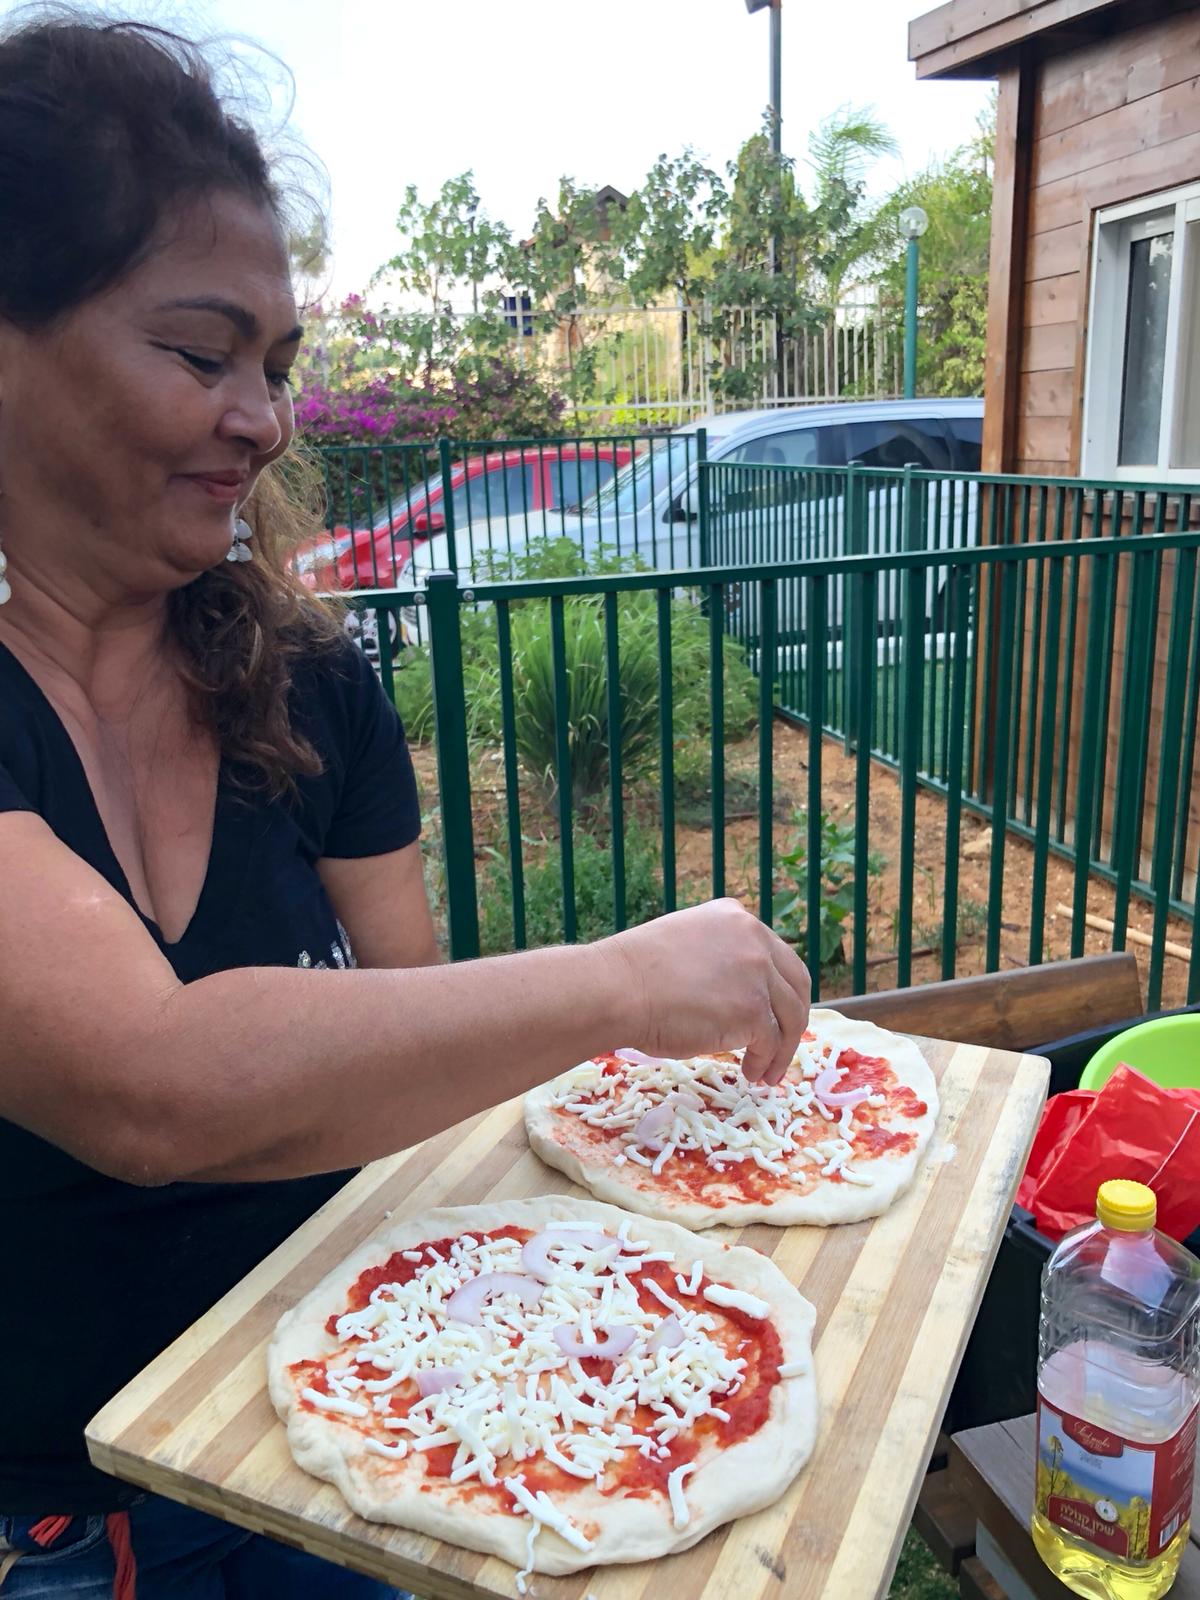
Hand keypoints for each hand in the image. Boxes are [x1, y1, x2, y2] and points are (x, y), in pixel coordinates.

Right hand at [601, 899, 810, 1085]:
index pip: (776, 956)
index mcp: (735, 917)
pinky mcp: (753, 1009)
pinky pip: (771, 1042)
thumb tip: (734, 996)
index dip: (779, 990)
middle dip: (793, 1020)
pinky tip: (750, 1074)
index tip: (774, 1015)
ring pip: (790, 1017)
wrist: (616, 989)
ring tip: (766, 1073)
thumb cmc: (633, 976)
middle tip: (782, 1046)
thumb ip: (717, 959)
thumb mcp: (685, 946)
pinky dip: (765, 1062)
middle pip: (796, 984)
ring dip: (782, 1049)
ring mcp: (757, 973)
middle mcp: (753, 938)